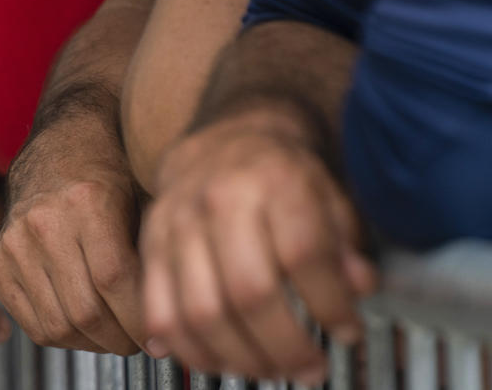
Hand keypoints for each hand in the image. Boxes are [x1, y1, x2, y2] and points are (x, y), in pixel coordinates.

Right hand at [0, 114, 147, 354]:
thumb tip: (172, 318)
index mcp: (86, 200)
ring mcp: (15, 242)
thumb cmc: (109, 171)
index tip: (160, 337)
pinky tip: (85, 328)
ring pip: (58, 325)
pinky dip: (64, 338)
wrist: (60, 145)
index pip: (115, 280)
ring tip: (115, 335)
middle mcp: (45, 221)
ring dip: (94, 344)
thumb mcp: (141, 198)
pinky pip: (32, 323)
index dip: (141, 319)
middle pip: (86, 310)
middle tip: (140, 341)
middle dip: (121, 339)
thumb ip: (152, 254)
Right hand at [139, 107, 376, 382]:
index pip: (303, 253)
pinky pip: (159, 313)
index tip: (348, 329)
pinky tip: (222, 360)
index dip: (331, 305)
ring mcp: (176, 222)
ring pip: (202, 312)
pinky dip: (190, 351)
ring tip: (271, 369)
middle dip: (287, 346)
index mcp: (273, 178)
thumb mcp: (328, 194)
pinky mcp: (150, 246)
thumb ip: (345, 244)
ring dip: (242, 359)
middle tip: (311, 368)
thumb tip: (358, 288)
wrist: (222, 139)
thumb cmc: (280, 174)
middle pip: (250, 291)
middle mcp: (219, 198)